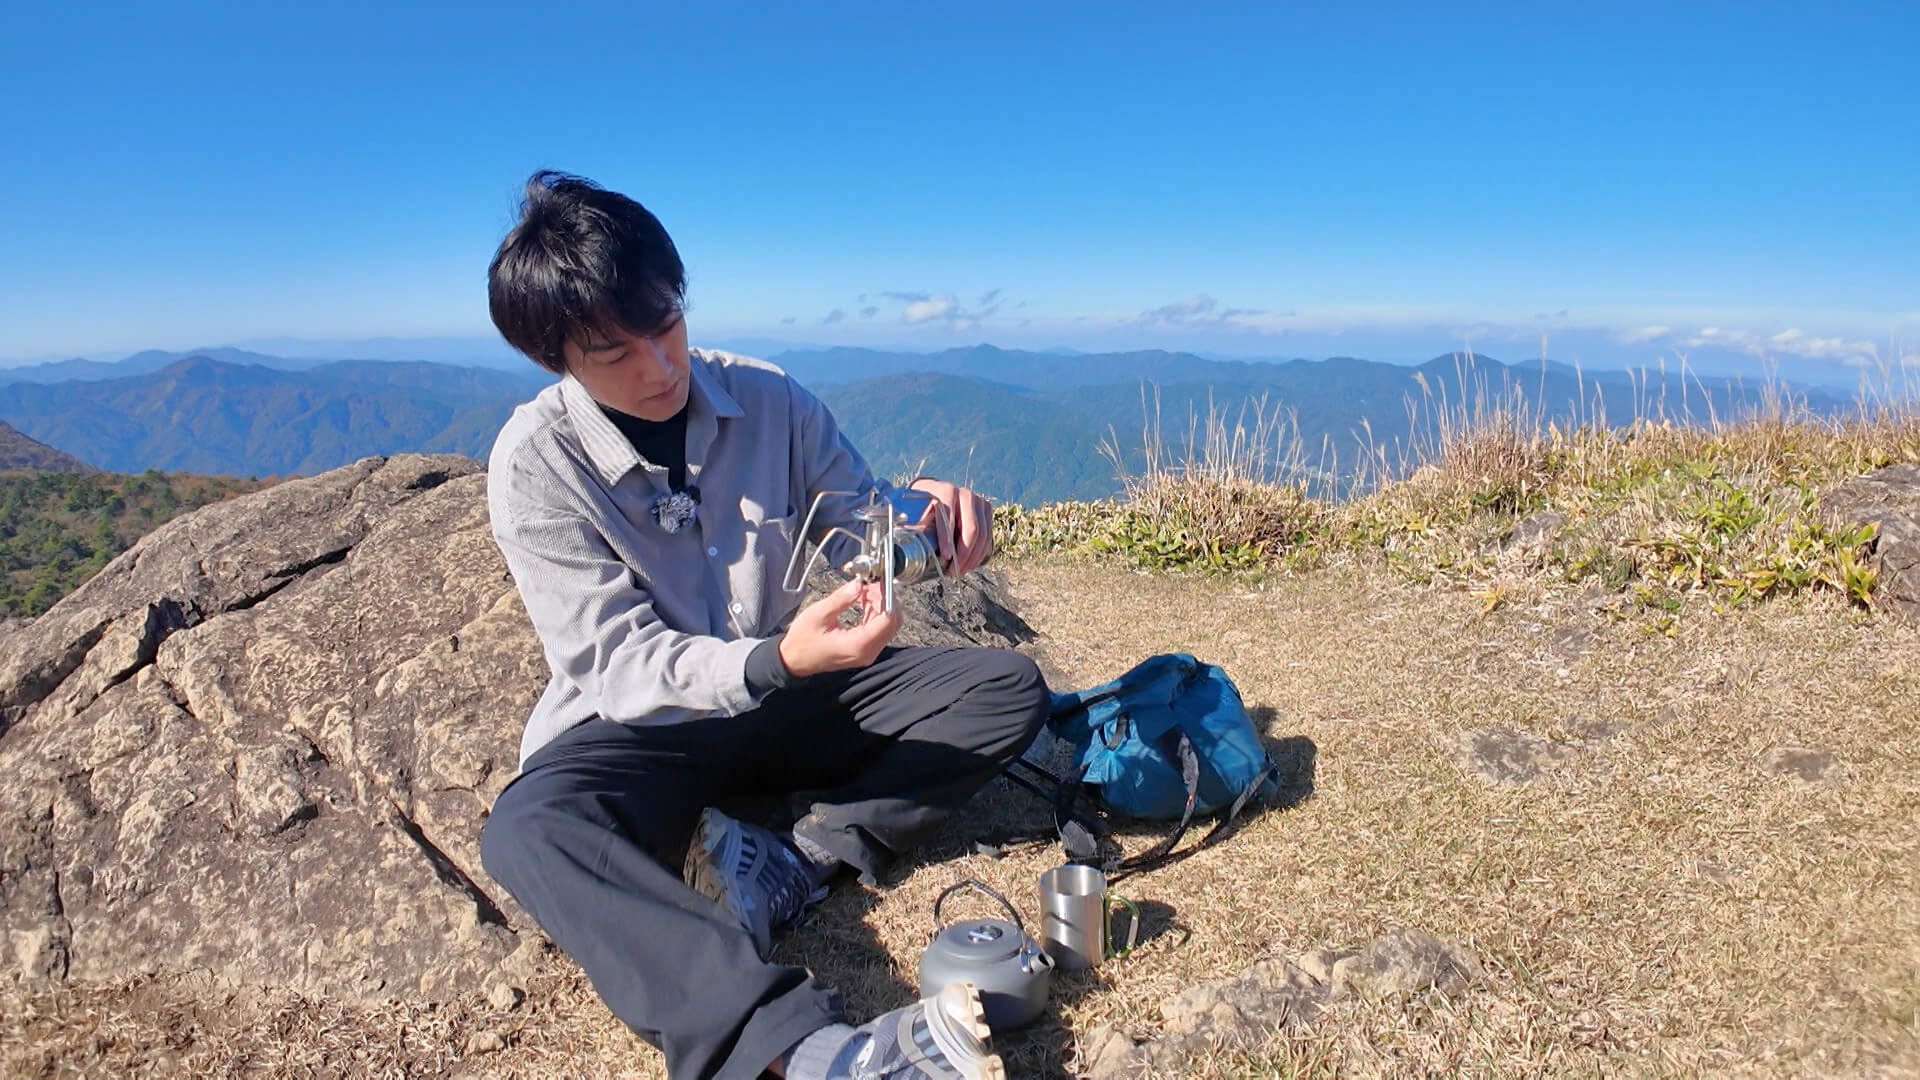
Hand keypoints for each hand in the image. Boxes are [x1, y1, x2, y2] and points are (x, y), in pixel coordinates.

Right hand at [777, 577, 900, 677]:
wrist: (793, 660)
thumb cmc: (802, 640)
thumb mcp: (819, 614)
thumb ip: (842, 599)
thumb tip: (859, 584)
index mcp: (858, 645)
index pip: (887, 619)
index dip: (887, 597)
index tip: (879, 582)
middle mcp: (867, 652)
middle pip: (892, 622)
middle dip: (886, 600)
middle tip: (872, 583)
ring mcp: (867, 653)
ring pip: (887, 626)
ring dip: (881, 605)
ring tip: (866, 589)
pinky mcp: (864, 651)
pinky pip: (878, 630)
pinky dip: (875, 613)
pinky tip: (864, 601)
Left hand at [908, 477, 993, 576]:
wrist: (933, 492)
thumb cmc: (920, 506)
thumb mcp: (912, 512)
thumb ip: (907, 528)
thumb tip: (893, 551)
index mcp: (944, 491)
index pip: (949, 517)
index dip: (947, 539)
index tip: (945, 557)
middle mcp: (964, 493)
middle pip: (971, 528)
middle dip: (963, 554)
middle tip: (953, 571)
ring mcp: (977, 501)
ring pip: (982, 533)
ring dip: (973, 557)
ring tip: (960, 571)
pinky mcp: (985, 509)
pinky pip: (988, 534)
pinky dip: (981, 551)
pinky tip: (971, 563)